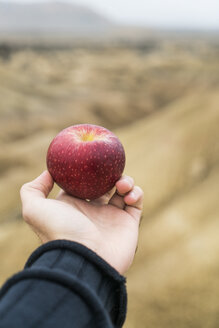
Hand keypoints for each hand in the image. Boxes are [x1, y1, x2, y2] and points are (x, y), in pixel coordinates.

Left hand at [20, 171, 143, 273]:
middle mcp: (93, 210)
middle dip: (108, 174)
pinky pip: (136, 201)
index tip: (90, 159)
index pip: (83, 182)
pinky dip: (136, 193)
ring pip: (123, 190)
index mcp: (74, 205)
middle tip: (110, 170)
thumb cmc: (60, 232)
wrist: (84, 260)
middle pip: (104, 184)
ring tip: (121, 185)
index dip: (87, 170)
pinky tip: (127, 196)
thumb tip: (47, 173)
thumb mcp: (34, 209)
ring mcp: (112, 216)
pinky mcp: (128, 223)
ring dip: (125, 181)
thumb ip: (32, 190)